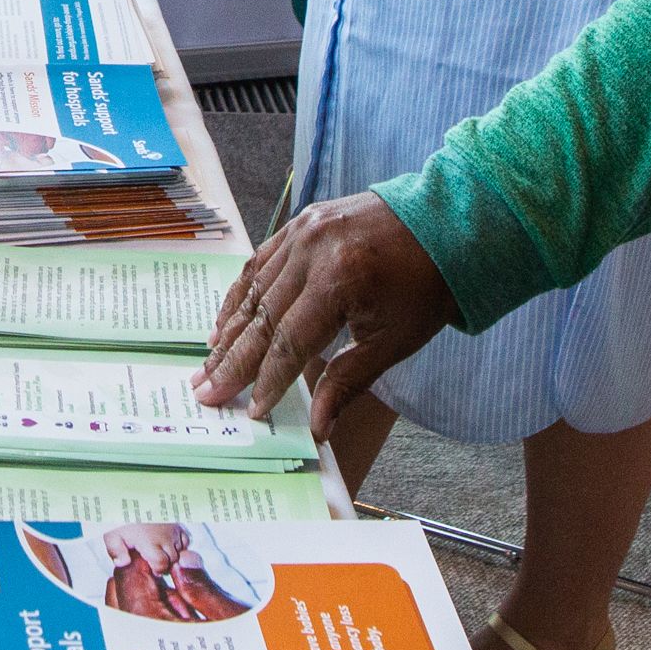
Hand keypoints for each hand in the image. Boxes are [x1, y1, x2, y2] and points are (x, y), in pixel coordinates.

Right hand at [191, 192, 453, 430]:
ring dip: (229, 329)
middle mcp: (312, 251)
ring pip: (254, 288)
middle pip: (262, 316)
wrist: (445, 225)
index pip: (290, 342)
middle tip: (205, 391)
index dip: (267, 380)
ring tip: (209, 362)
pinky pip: (260, 262)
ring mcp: (302, 231)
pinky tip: (226, 320)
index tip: (249, 411)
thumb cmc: (424, 290)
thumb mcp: (393, 343)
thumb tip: (316, 428)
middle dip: (232, 360)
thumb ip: (347, 382)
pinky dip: (241, 293)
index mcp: (339, 281)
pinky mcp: (300, 222)